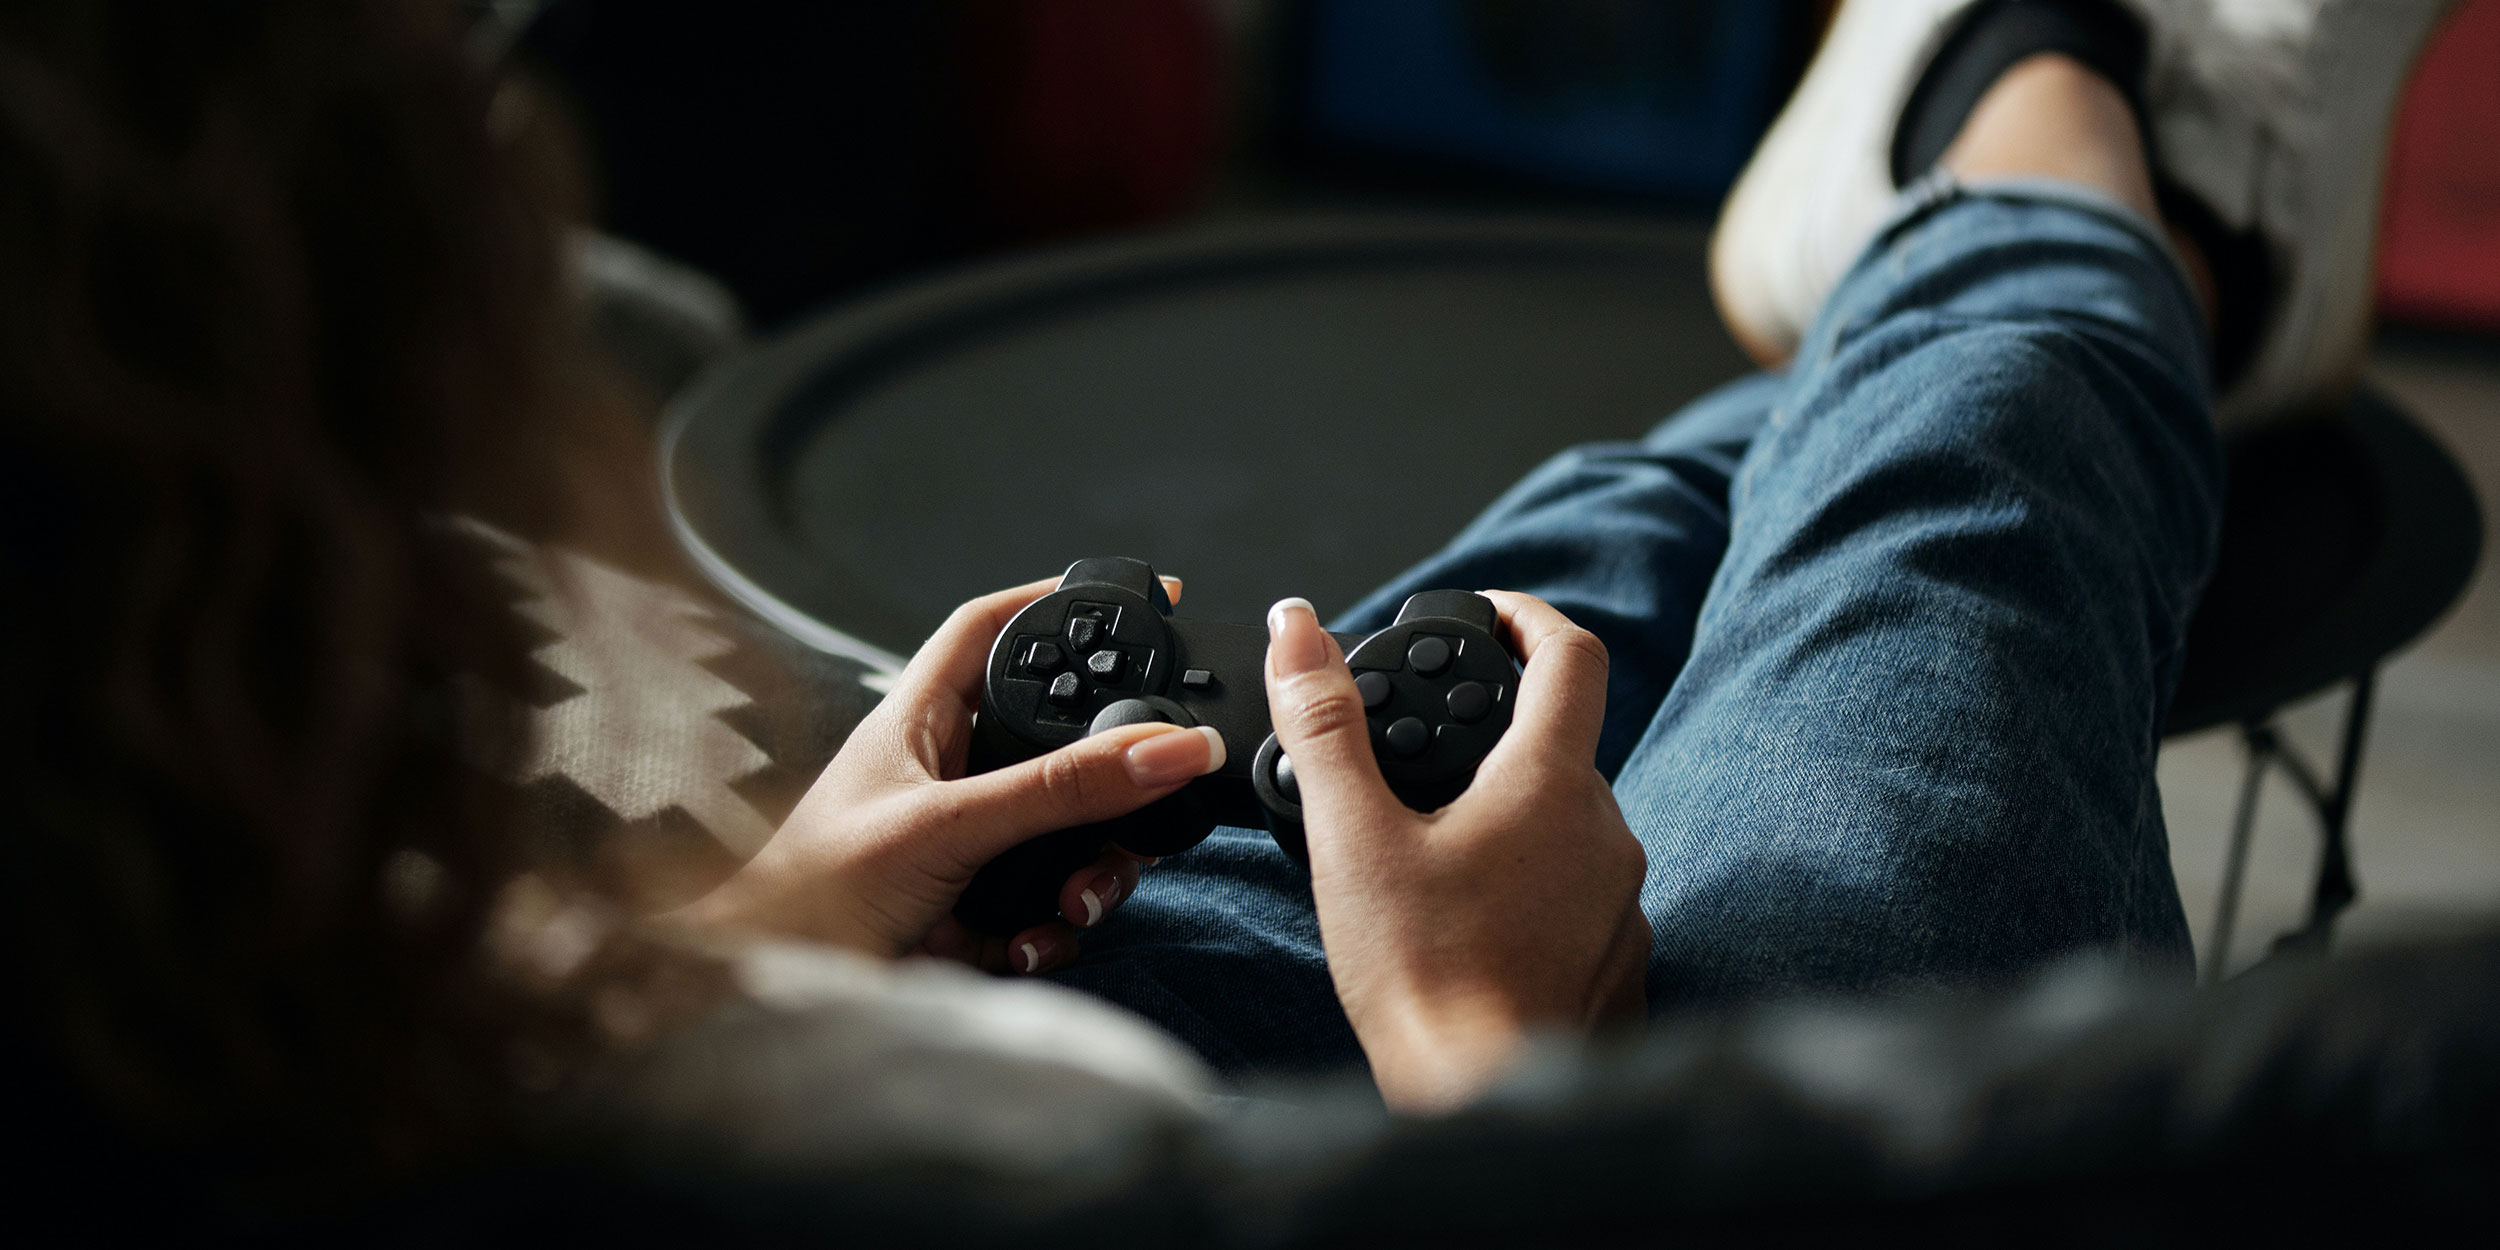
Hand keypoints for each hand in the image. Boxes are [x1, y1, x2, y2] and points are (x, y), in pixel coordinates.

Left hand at [672, 576, 1222, 973]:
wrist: (773, 987)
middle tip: (1149, 796)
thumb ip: (1061, 788)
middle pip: (1059, 744)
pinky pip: (1047, 906)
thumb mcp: (951, 825)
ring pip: (1068, 835)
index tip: (1135, 597)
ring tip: (1073, 904)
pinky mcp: (973, 910)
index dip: (1057, 603)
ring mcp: (964, 845)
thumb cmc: (814, 892)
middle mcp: (947, 775)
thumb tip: (1165, 748)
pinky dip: (1053, 928)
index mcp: (921, 722)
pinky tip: (1028, 942)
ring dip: (1090, 873)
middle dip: (1109, 783)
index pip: (994, 631)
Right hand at [1263, 592, 1648, 1111]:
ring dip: (1511, 820)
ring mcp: (1622, 902)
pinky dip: (1531, 891)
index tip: (1489, 615)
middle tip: (1423, 757)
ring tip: (1431, 854)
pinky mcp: (1620, 963)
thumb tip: (1300, 630)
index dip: (1527, 617)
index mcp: (1551, 784)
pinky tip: (1471, 925)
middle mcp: (1606, 832)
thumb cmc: (1426, 982)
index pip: (1571, 655)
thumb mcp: (1352, 839)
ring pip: (1569, 827)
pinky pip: (1581, 899)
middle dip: (1495, 740)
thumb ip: (1325, 724)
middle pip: (1561, 747)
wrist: (1485, 1105)